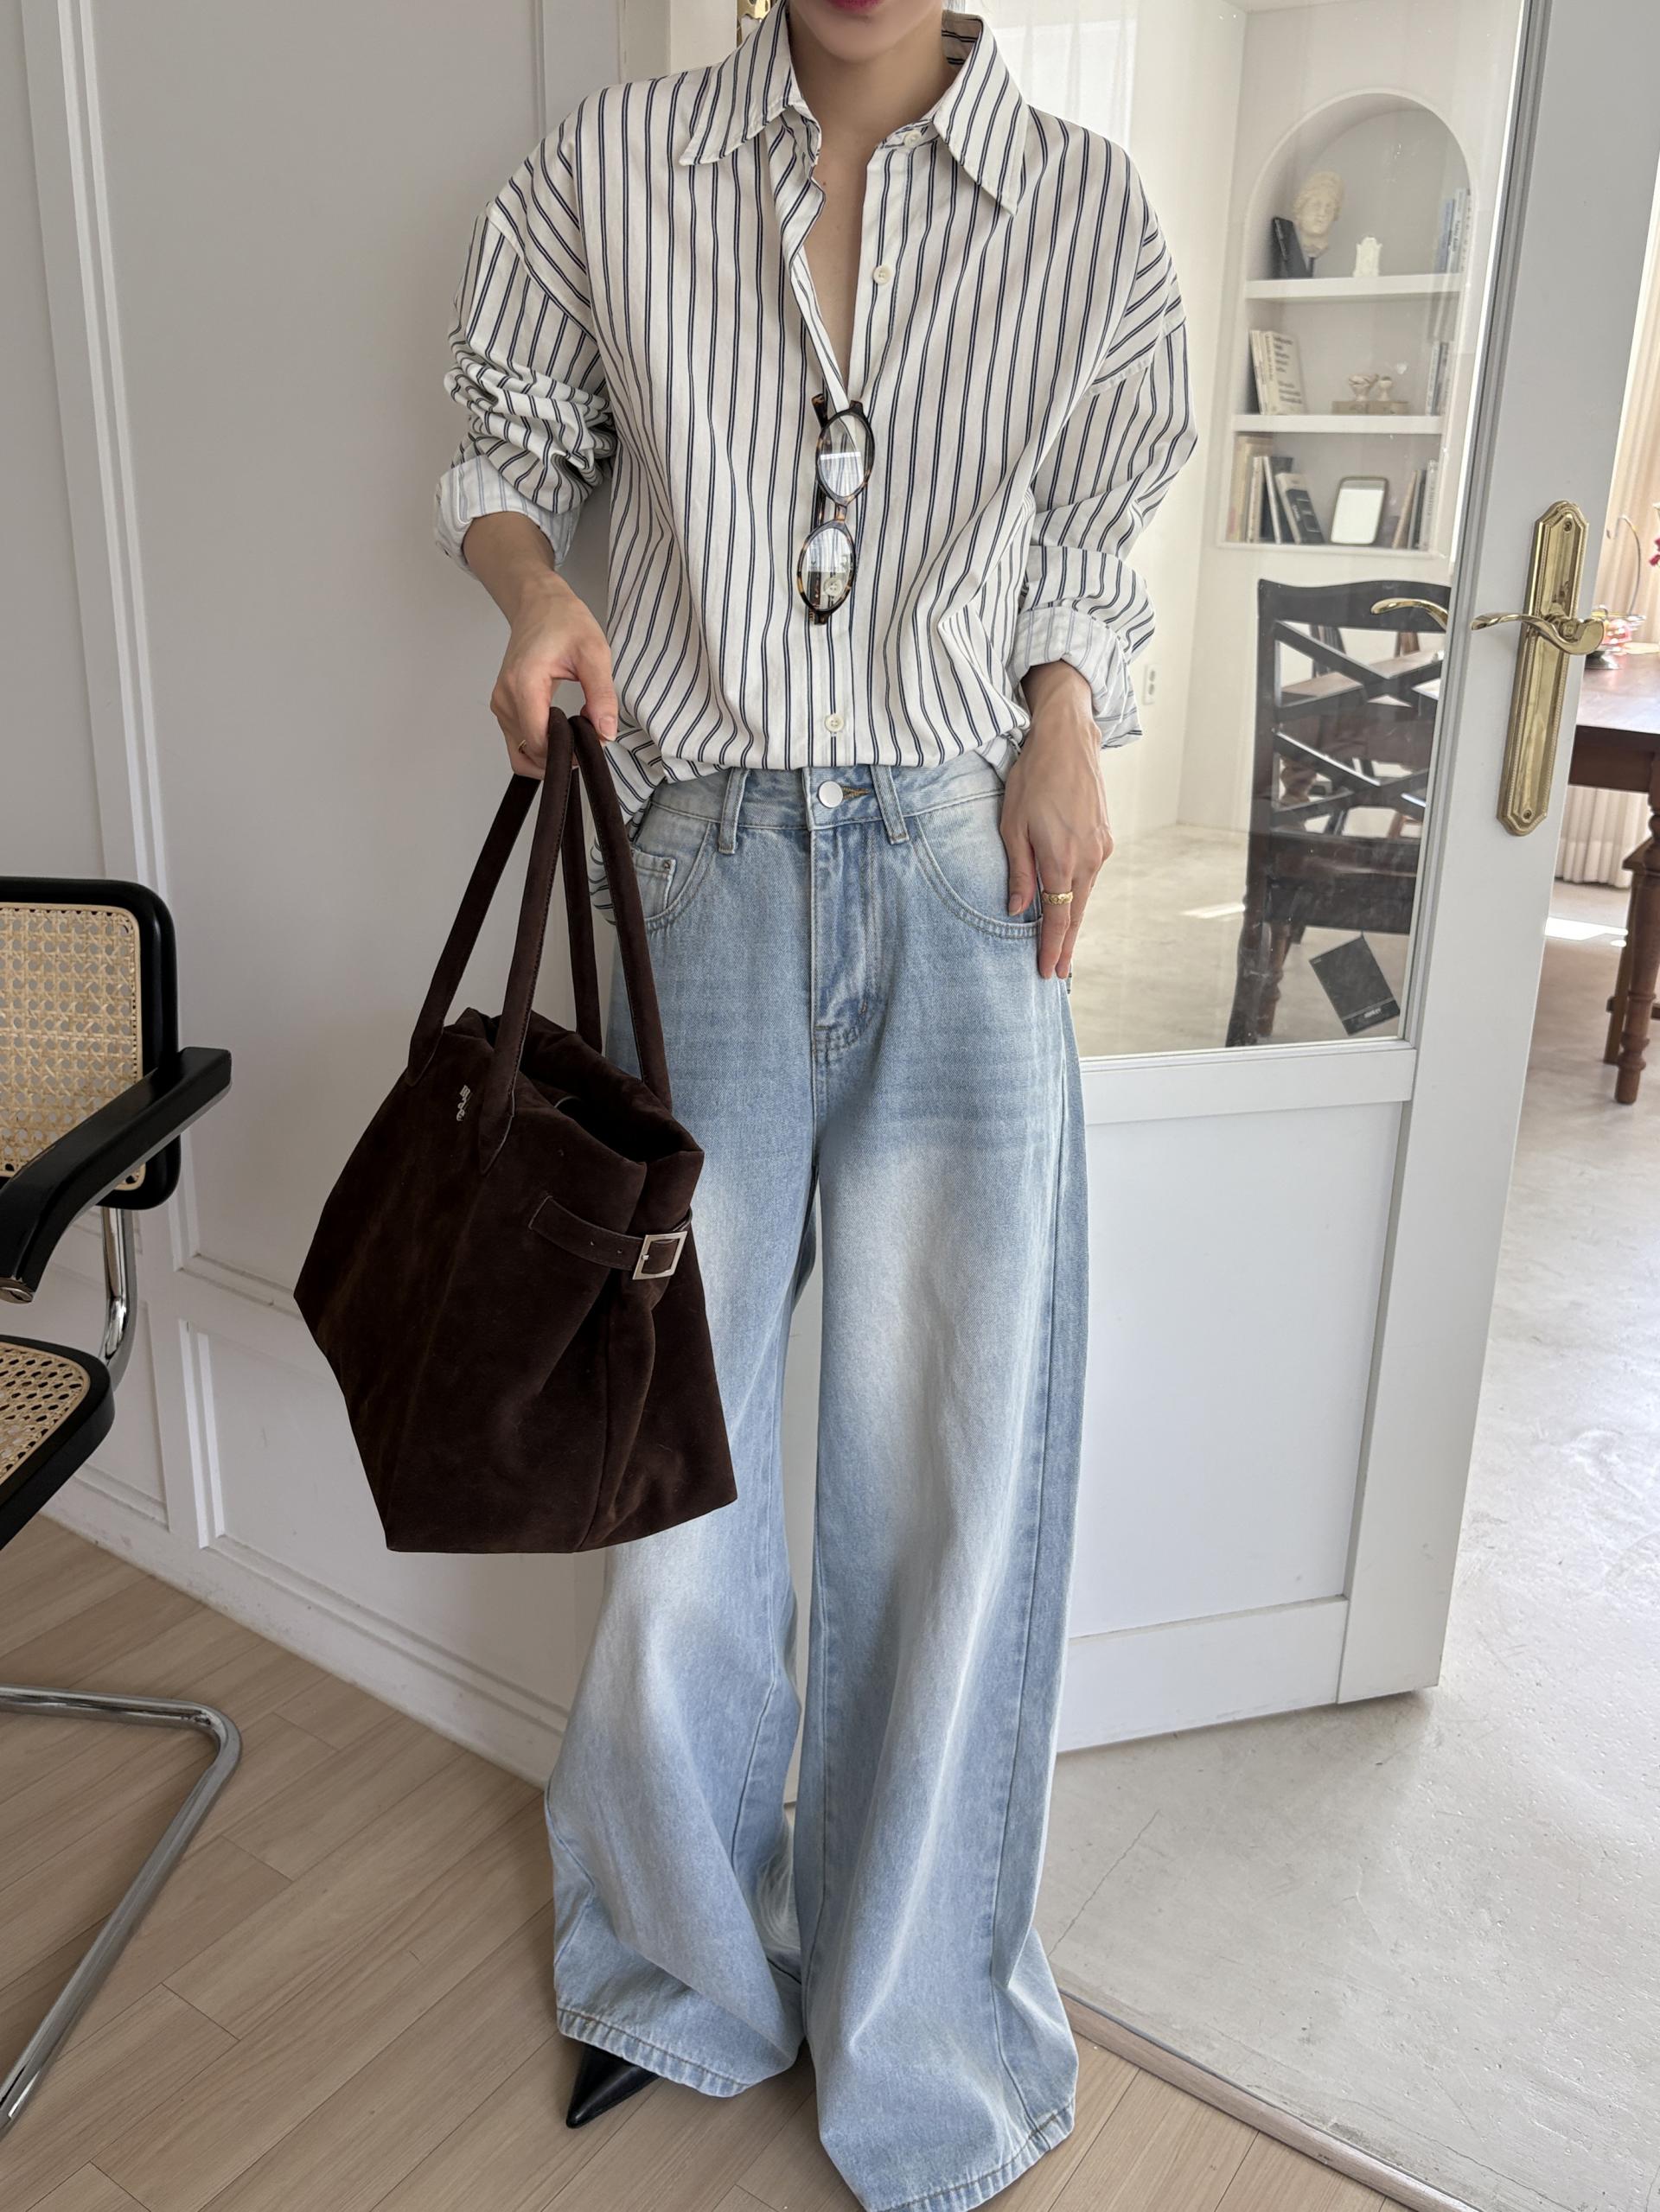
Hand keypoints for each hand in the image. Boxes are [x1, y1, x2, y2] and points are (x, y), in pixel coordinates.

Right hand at [490, 573, 619, 775]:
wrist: (539, 604)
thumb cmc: (564, 622)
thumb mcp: (594, 654)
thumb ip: (601, 695)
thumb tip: (605, 733)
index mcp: (523, 684)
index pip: (540, 743)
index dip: (568, 753)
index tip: (591, 740)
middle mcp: (505, 698)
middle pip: (529, 753)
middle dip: (560, 757)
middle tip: (586, 738)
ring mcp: (500, 704)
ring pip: (521, 753)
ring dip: (549, 755)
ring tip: (574, 733)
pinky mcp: (502, 707)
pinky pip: (517, 743)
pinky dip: (539, 747)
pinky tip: (560, 732)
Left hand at [1001, 662, 1113, 980]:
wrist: (1068, 741)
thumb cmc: (1033, 779)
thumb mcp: (1012, 826)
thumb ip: (1019, 871)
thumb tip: (1018, 909)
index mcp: (1062, 860)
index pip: (1057, 918)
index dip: (1051, 948)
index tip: (1048, 972)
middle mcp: (1088, 859)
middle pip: (1076, 913)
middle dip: (1065, 945)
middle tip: (1059, 973)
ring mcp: (1101, 848)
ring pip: (1084, 894)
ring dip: (1072, 920)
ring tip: (1062, 946)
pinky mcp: (1105, 837)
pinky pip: (1089, 875)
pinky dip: (1079, 894)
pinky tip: (1070, 904)